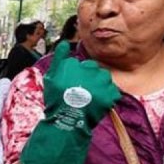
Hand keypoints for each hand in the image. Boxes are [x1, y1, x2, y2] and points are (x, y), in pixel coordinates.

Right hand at [19, 42, 121, 163]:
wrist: (66, 121)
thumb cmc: (56, 100)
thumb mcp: (51, 77)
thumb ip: (58, 59)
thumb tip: (64, 42)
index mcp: (74, 64)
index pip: (82, 65)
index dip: (77, 75)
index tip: (73, 86)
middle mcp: (89, 69)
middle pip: (94, 70)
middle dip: (89, 79)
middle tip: (81, 92)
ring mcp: (101, 82)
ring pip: (104, 79)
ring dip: (99, 86)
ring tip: (89, 98)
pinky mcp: (110, 94)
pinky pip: (112, 92)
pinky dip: (107, 97)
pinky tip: (97, 103)